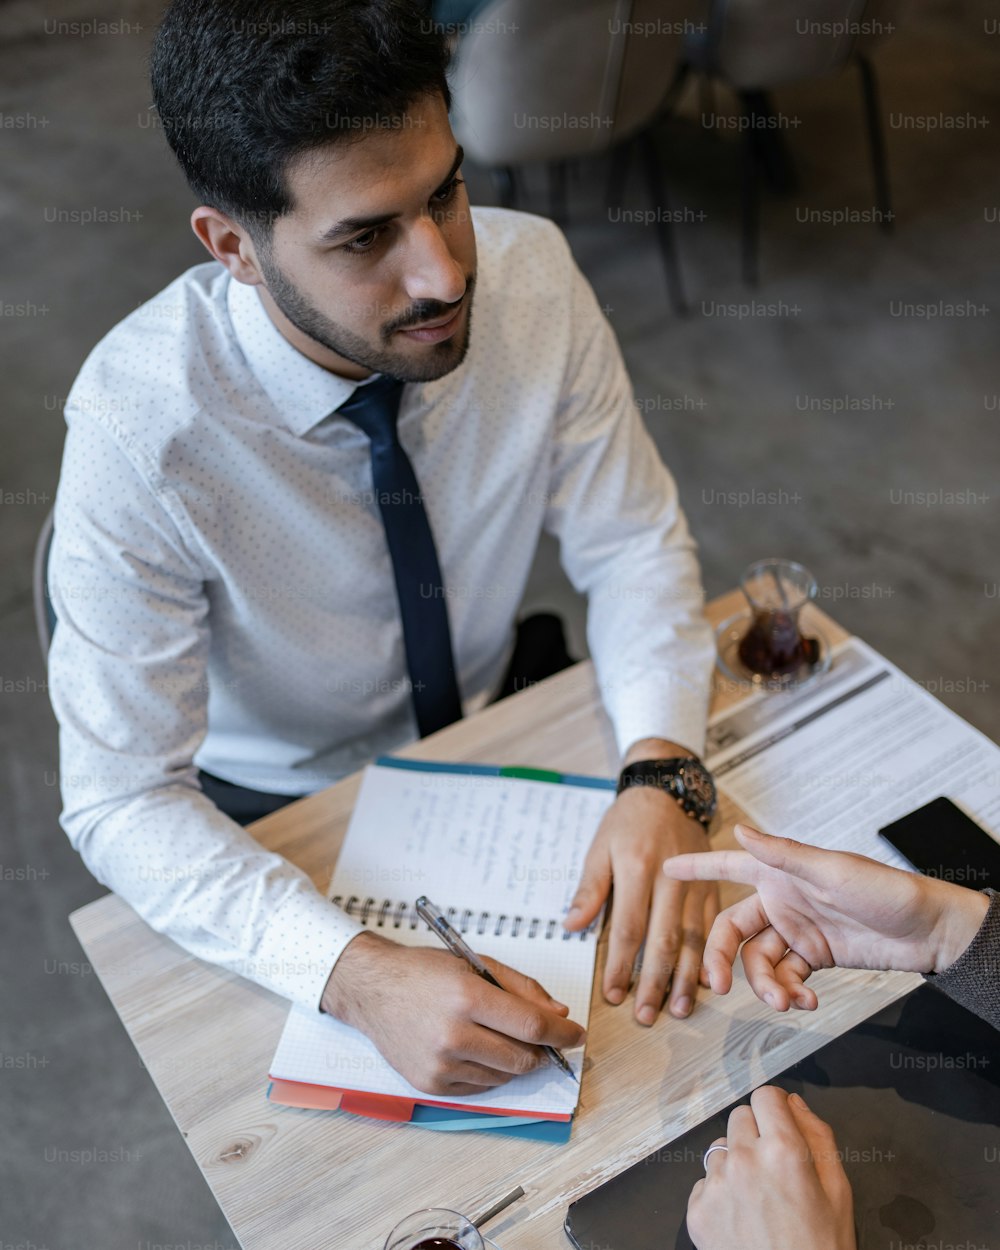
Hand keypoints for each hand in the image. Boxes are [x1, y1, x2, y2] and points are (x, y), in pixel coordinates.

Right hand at [320, 930, 585, 1095]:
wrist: (372, 989)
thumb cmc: (425, 972)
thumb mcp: (476, 965)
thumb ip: (521, 988)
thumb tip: (558, 1013)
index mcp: (467, 998)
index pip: (530, 1025)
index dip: (561, 1034)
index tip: (577, 1035)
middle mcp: (453, 1035)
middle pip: (522, 1058)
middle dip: (541, 1051)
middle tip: (542, 1038)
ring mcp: (440, 1064)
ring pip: (503, 1076)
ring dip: (514, 1061)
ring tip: (496, 1035)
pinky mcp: (429, 1084)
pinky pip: (479, 1087)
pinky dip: (489, 1072)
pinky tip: (475, 1049)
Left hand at [565, 740, 718, 1022]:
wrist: (667, 792)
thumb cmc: (628, 822)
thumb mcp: (600, 847)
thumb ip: (589, 889)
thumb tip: (570, 926)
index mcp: (638, 868)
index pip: (629, 927)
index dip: (620, 964)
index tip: (613, 994)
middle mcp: (671, 880)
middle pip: (664, 940)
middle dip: (654, 982)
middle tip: (646, 1016)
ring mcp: (696, 885)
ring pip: (693, 939)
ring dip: (685, 978)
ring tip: (676, 1009)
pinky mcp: (712, 889)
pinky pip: (712, 930)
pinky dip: (708, 958)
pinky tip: (703, 983)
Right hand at [663, 824, 990, 1010]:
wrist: (926, 931)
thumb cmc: (884, 890)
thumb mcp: (831, 871)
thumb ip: (782, 854)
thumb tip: (739, 830)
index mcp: (780, 872)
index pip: (728, 865)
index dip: (696, 867)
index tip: (666, 868)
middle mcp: (782, 900)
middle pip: (732, 931)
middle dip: (720, 960)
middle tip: (717, 987)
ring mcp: (796, 931)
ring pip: (758, 962)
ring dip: (765, 985)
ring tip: (786, 1002)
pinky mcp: (814, 958)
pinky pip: (786, 978)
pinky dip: (790, 994)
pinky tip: (806, 1002)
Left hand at [687, 1086, 855, 1249]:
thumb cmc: (821, 1248)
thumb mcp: (838, 1191)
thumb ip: (818, 1136)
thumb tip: (793, 1103)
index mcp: (783, 1150)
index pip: (766, 1096)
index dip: (776, 1110)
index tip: (780, 1126)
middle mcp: (744, 1159)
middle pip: (740, 1117)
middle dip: (756, 1135)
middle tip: (774, 1170)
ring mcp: (716, 1185)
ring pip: (721, 1149)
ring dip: (736, 1164)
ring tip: (759, 1200)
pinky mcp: (697, 1209)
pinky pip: (705, 1182)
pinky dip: (720, 1195)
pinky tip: (741, 1219)